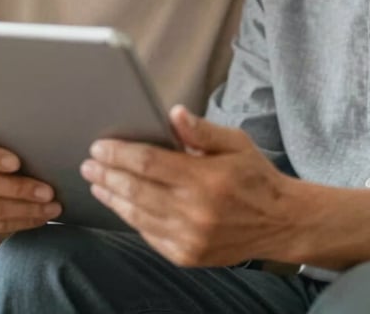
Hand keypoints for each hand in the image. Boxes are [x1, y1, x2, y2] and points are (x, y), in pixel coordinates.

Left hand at [80, 105, 294, 266]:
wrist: (280, 222)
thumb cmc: (255, 176)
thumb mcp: (235, 142)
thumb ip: (202, 130)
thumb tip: (173, 113)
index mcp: (205, 179)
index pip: (149, 163)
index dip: (120, 153)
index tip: (99, 146)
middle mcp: (194, 211)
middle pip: (136, 190)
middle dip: (108, 174)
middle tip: (89, 163)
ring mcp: (189, 238)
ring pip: (137, 215)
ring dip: (112, 197)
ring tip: (97, 182)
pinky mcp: (187, 255)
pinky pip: (149, 235)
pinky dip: (130, 218)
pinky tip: (121, 204)